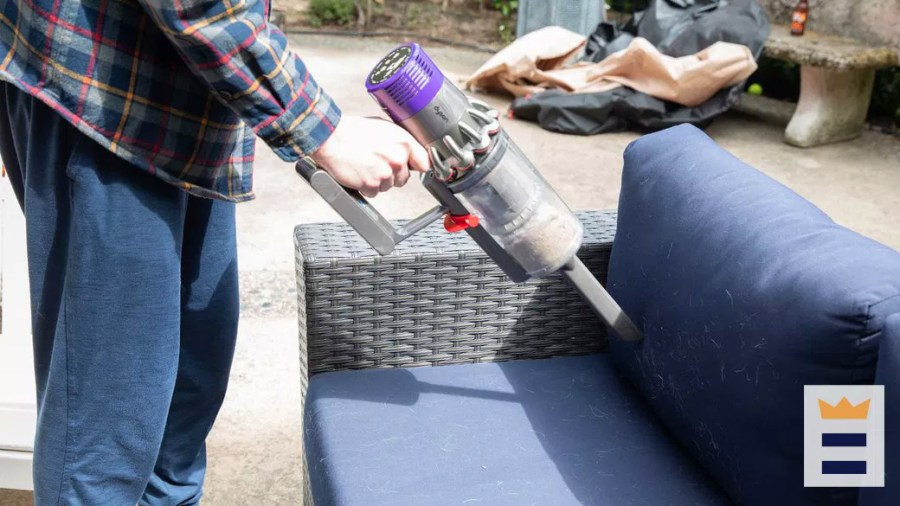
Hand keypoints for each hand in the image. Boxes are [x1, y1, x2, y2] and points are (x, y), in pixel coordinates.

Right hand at [310, 116, 429, 197]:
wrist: (331, 139)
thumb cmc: (353, 132)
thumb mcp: (384, 128)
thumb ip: (401, 142)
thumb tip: (410, 152)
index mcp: (404, 142)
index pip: (425, 163)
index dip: (417, 167)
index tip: (414, 169)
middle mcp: (398, 158)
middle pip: (404, 178)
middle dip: (393, 174)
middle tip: (377, 163)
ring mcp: (385, 173)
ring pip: (389, 186)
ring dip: (378, 180)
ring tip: (366, 165)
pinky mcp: (372, 184)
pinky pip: (374, 192)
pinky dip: (366, 187)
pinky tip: (360, 173)